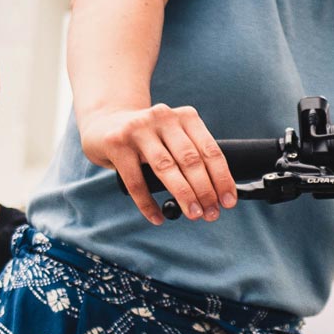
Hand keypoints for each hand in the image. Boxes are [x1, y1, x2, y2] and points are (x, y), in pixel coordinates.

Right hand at [80, 104, 238, 224]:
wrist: (104, 124)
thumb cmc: (148, 139)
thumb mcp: (173, 138)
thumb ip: (192, 155)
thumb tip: (217, 196)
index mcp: (185, 116)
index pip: (210, 150)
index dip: (222, 178)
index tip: (229, 201)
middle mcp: (164, 117)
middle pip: (191, 160)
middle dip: (205, 191)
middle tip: (212, 214)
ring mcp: (138, 128)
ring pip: (166, 168)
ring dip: (184, 196)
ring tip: (194, 215)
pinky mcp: (117, 143)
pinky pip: (136, 181)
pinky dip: (148, 204)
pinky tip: (158, 217)